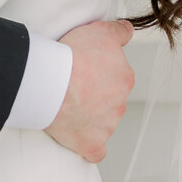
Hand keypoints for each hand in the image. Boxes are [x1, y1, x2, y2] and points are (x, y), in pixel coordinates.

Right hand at [45, 19, 134, 163]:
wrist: (52, 82)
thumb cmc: (73, 55)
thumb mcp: (101, 31)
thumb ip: (120, 32)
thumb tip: (129, 31)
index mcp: (124, 79)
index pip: (117, 76)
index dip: (99, 71)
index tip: (83, 68)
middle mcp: (120, 103)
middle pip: (110, 99)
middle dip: (95, 94)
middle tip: (72, 85)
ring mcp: (107, 126)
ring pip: (103, 122)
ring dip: (90, 116)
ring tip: (66, 105)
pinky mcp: (92, 143)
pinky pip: (96, 150)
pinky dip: (90, 146)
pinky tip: (81, 138)